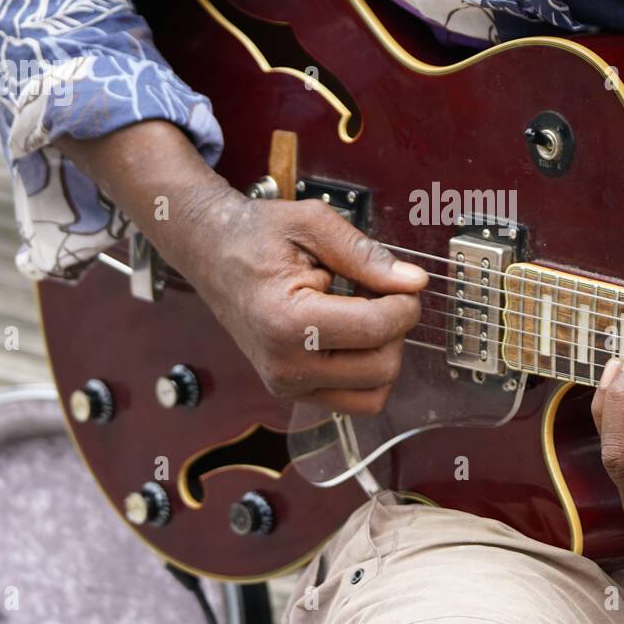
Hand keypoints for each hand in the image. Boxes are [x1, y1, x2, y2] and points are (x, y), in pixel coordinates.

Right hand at [56, 122, 426, 413]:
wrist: (210, 253)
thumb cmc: (254, 236)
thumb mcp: (312, 224)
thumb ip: (365, 254)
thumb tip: (413, 281)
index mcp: (286, 322)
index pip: (376, 329)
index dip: (405, 303)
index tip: (403, 282)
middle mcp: (284, 365)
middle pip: (382, 367)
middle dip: (395, 328)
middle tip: (378, 294)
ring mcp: (286, 384)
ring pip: (374, 392)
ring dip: (382, 353)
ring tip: (361, 314)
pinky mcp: (293, 391)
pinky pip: (355, 399)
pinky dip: (366, 370)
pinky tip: (351, 334)